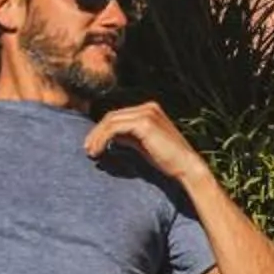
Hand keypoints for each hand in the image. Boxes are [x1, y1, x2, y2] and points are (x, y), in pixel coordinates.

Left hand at [84, 102, 208, 185]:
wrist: (185, 167)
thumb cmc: (167, 160)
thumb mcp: (143, 144)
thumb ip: (128, 137)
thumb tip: (109, 137)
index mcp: (149, 109)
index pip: (118, 116)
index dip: (101, 130)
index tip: (92, 146)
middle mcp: (148, 107)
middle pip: (112, 116)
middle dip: (96, 133)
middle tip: (88, 150)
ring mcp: (146, 113)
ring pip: (111, 121)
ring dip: (96, 137)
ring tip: (91, 153)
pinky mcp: (143, 123)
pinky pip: (115, 128)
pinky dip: (102, 139)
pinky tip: (99, 151)